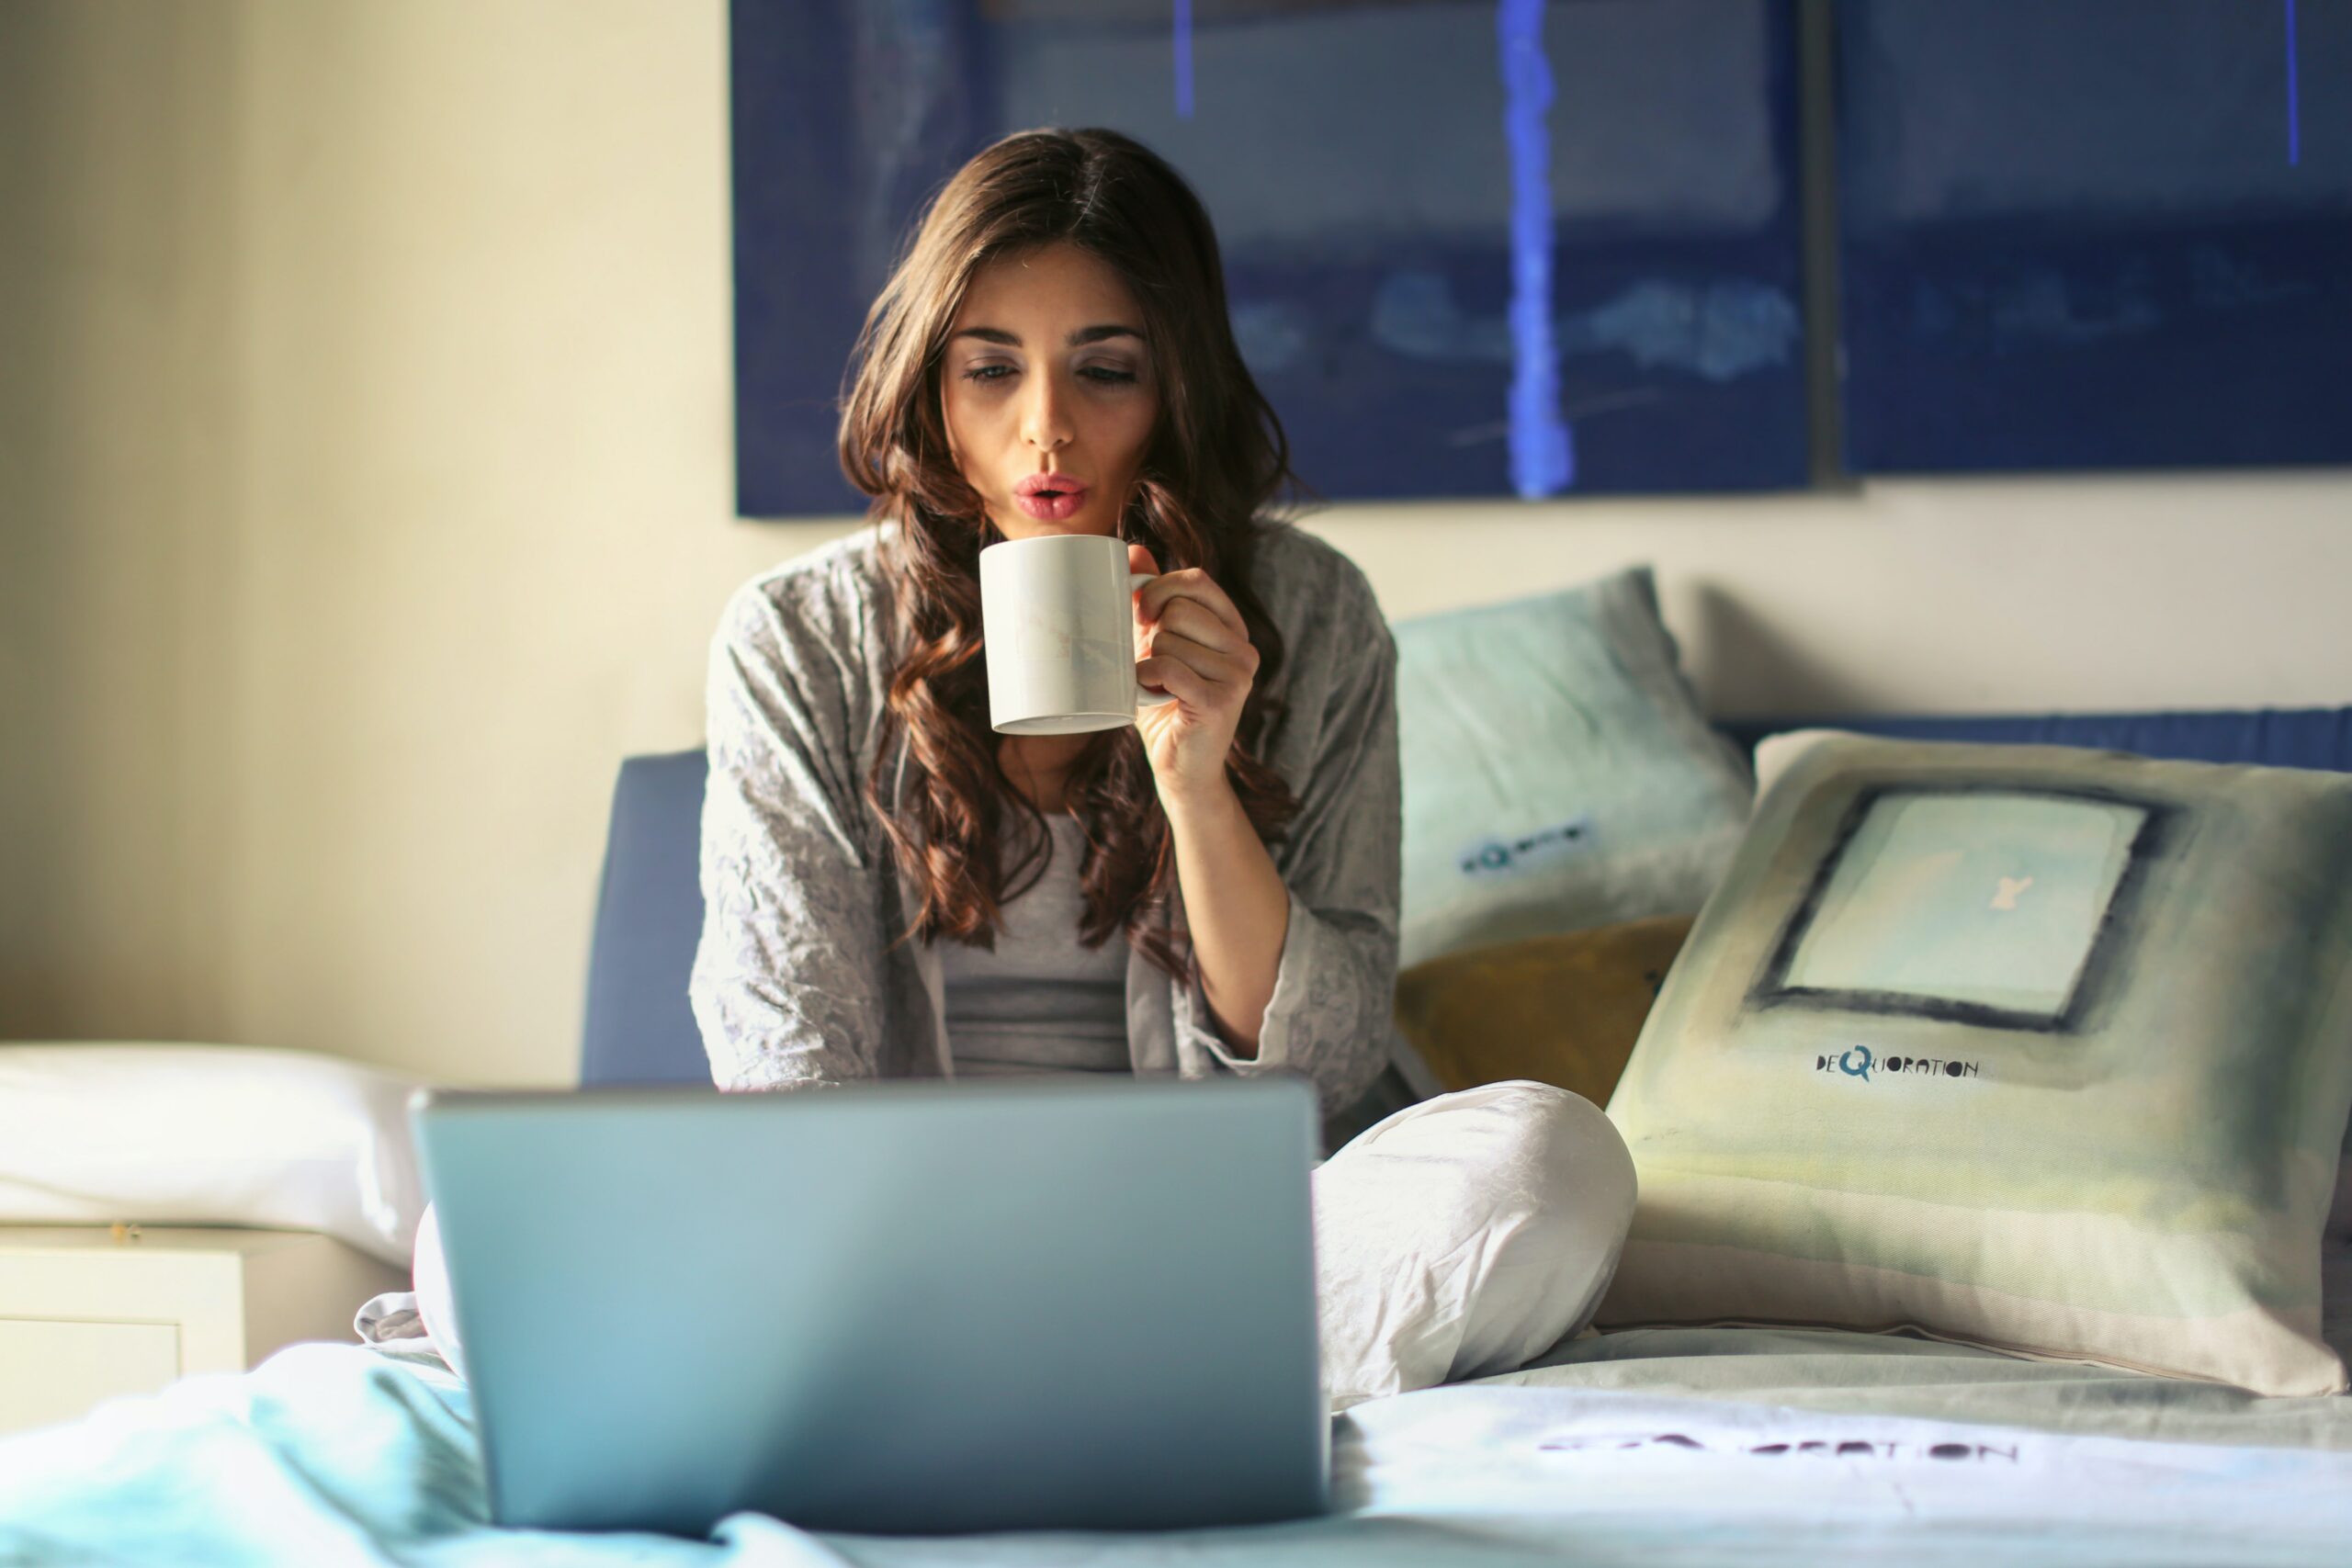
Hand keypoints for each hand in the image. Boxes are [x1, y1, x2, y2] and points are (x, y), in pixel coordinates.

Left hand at [1129, 542, 1259, 805]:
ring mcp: (1239, 675)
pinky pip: (1169, 668)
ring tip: (1158, 687)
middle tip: (1152, 664)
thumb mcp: (1155, 645)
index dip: (1160, 588)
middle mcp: (1244, 648)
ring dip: (1148, 663)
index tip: (1141, 613)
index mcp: (1232, 628)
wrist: (1180, 767)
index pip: (1197, 580)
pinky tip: (1151, 694)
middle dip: (1151, 634)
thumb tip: (1132, 550)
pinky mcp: (1223, 700)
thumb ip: (1151, 600)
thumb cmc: (1165, 704)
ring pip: (1170, 639)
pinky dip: (1147, 678)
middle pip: (1180, 608)